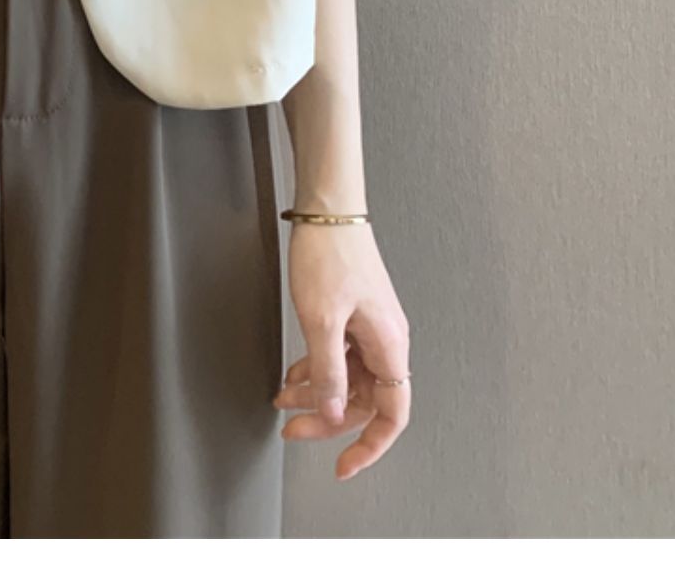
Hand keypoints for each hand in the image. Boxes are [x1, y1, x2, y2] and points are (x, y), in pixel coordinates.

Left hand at [274, 222, 411, 480]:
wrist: (327, 209)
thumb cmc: (330, 252)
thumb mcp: (321, 319)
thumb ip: (328, 371)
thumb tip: (331, 413)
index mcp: (388, 345)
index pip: (391, 414)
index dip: (369, 446)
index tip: (343, 465)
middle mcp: (385, 339)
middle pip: (362, 399)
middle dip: (326, 418)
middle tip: (292, 429)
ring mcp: (369, 326)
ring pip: (347, 377)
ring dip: (316, 392)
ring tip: (283, 398)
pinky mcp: (354, 313)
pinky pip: (339, 354)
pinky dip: (316, 367)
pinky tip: (294, 371)